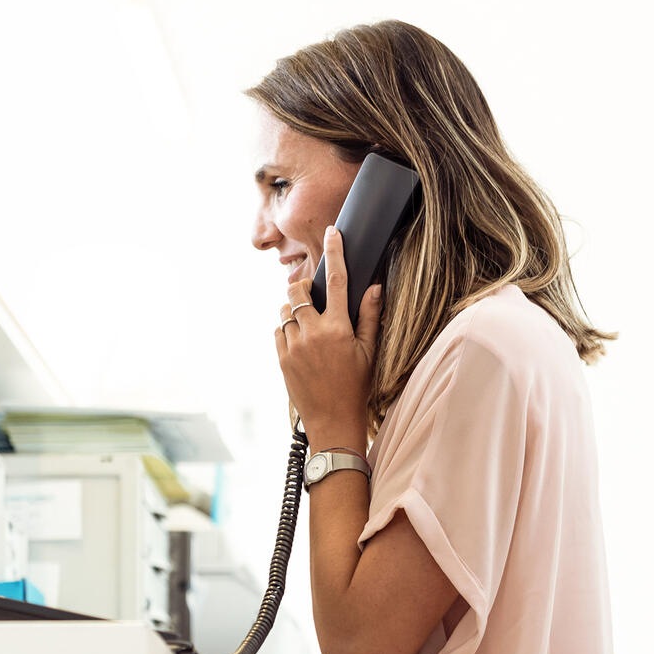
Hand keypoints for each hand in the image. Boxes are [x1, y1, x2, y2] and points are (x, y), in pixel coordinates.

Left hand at [275, 226, 381, 452]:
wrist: (332, 421)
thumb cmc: (356, 387)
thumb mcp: (370, 352)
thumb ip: (371, 316)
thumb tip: (375, 287)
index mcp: (339, 328)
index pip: (337, 281)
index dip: (335, 253)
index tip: (332, 232)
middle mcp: (313, 333)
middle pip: (299, 290)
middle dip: (304, 286)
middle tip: (313, 295)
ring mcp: (293, 345)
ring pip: (285, 310)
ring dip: (295, 309)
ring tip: (309, 325)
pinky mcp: (281, 357)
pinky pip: (278, 330)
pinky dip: (287, 329)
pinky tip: (301, 342)